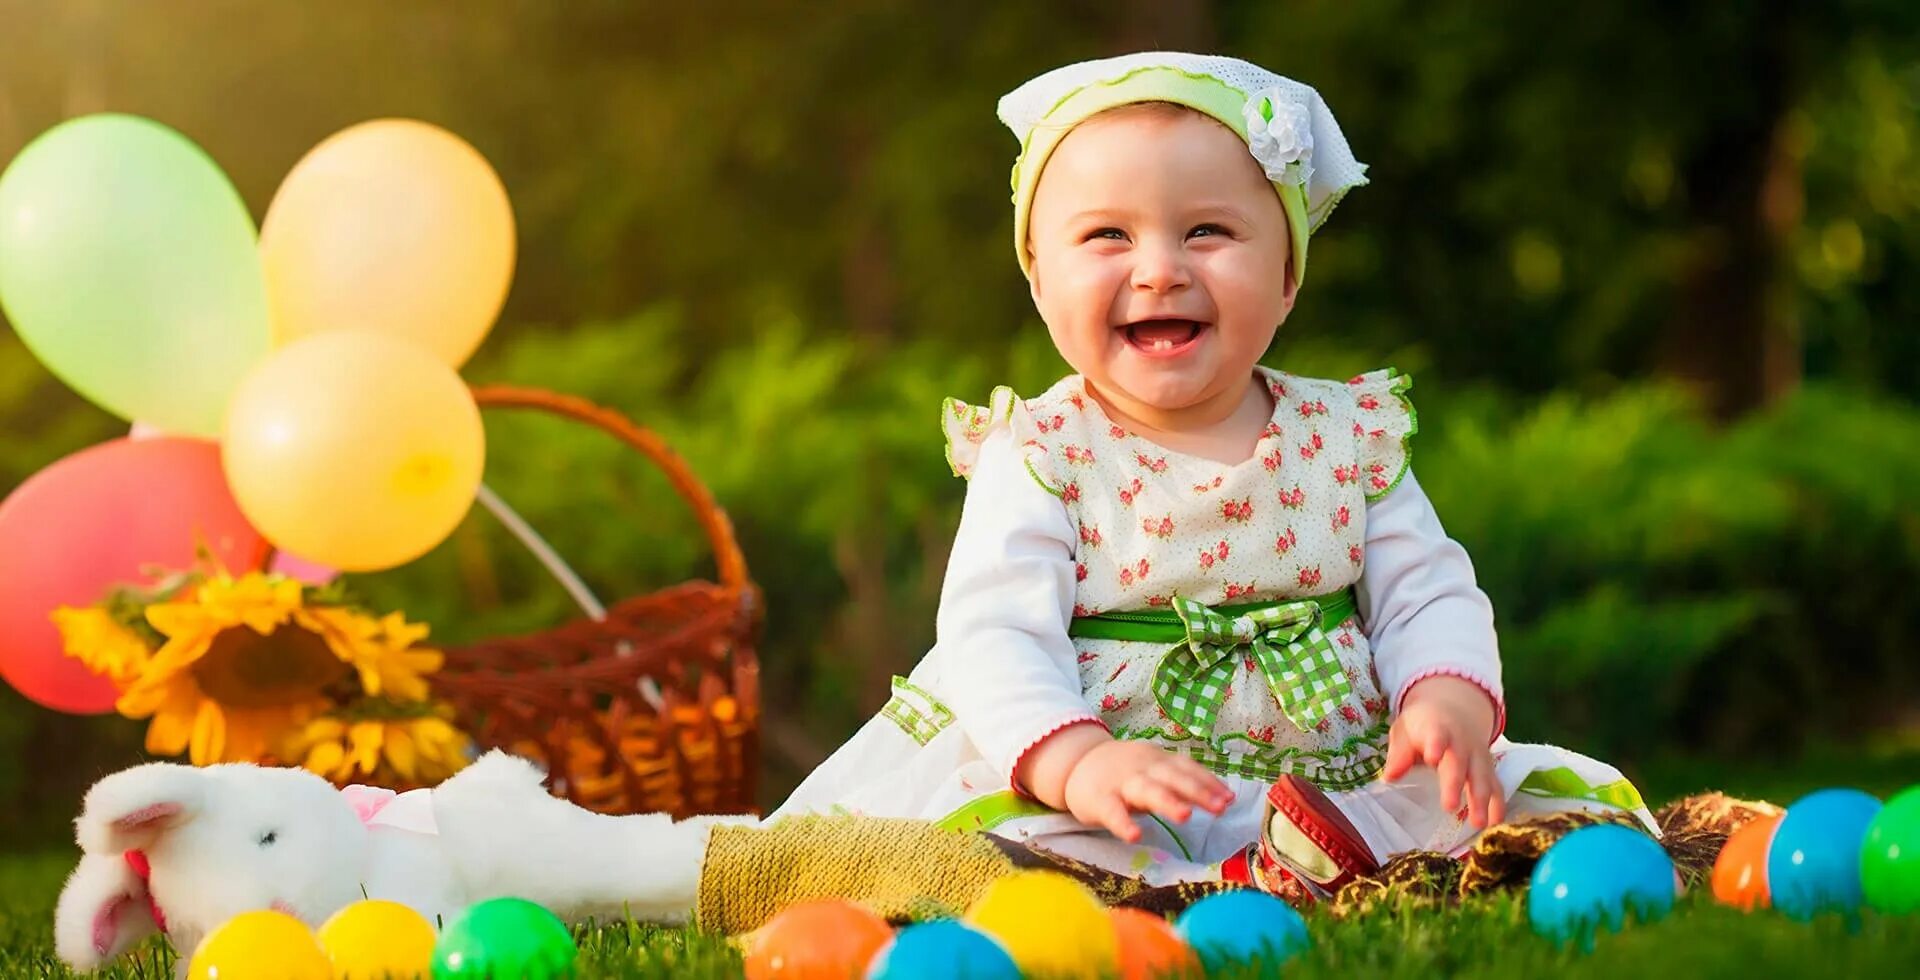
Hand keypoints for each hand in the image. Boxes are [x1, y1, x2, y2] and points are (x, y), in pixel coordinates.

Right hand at [1016, 722, 1232, 841]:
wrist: (1076, 763)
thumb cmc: (1126, 772)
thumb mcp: (1154, 769)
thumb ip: (1182, 781)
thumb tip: (1224, 798)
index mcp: (1158, 761)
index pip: (1187, 768)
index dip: (1209, 782)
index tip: (1230, 799)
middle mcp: (1143, 768)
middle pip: (1173, 777)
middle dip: (1198, 791)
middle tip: (1220, 807)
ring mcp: (1121, 783)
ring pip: (1146, 790)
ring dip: (1167, 801)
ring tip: (1186, 816)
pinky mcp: (1099, 800)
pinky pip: (1112, 812)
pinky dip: (1123, 823)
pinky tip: (1135, 835)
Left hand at [1382, 675, 1504, 828]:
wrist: (1455, 708)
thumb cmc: (1423, 725)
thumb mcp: (1406, 730)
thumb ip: (1399, 752)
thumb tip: (1391, 776)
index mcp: (1437, 729)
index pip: (1437, 735)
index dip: (1435, 745)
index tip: (1432, 757)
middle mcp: (1461, 743)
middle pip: (1459, 763)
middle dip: (1455, 784)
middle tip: (1449, 807)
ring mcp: (1478, 756)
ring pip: (1481, 777)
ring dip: (1481, 800)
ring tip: (1478, 823)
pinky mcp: (1488, 769)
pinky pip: (1496, 786)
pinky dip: (1498, 804)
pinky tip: (1495, 822)